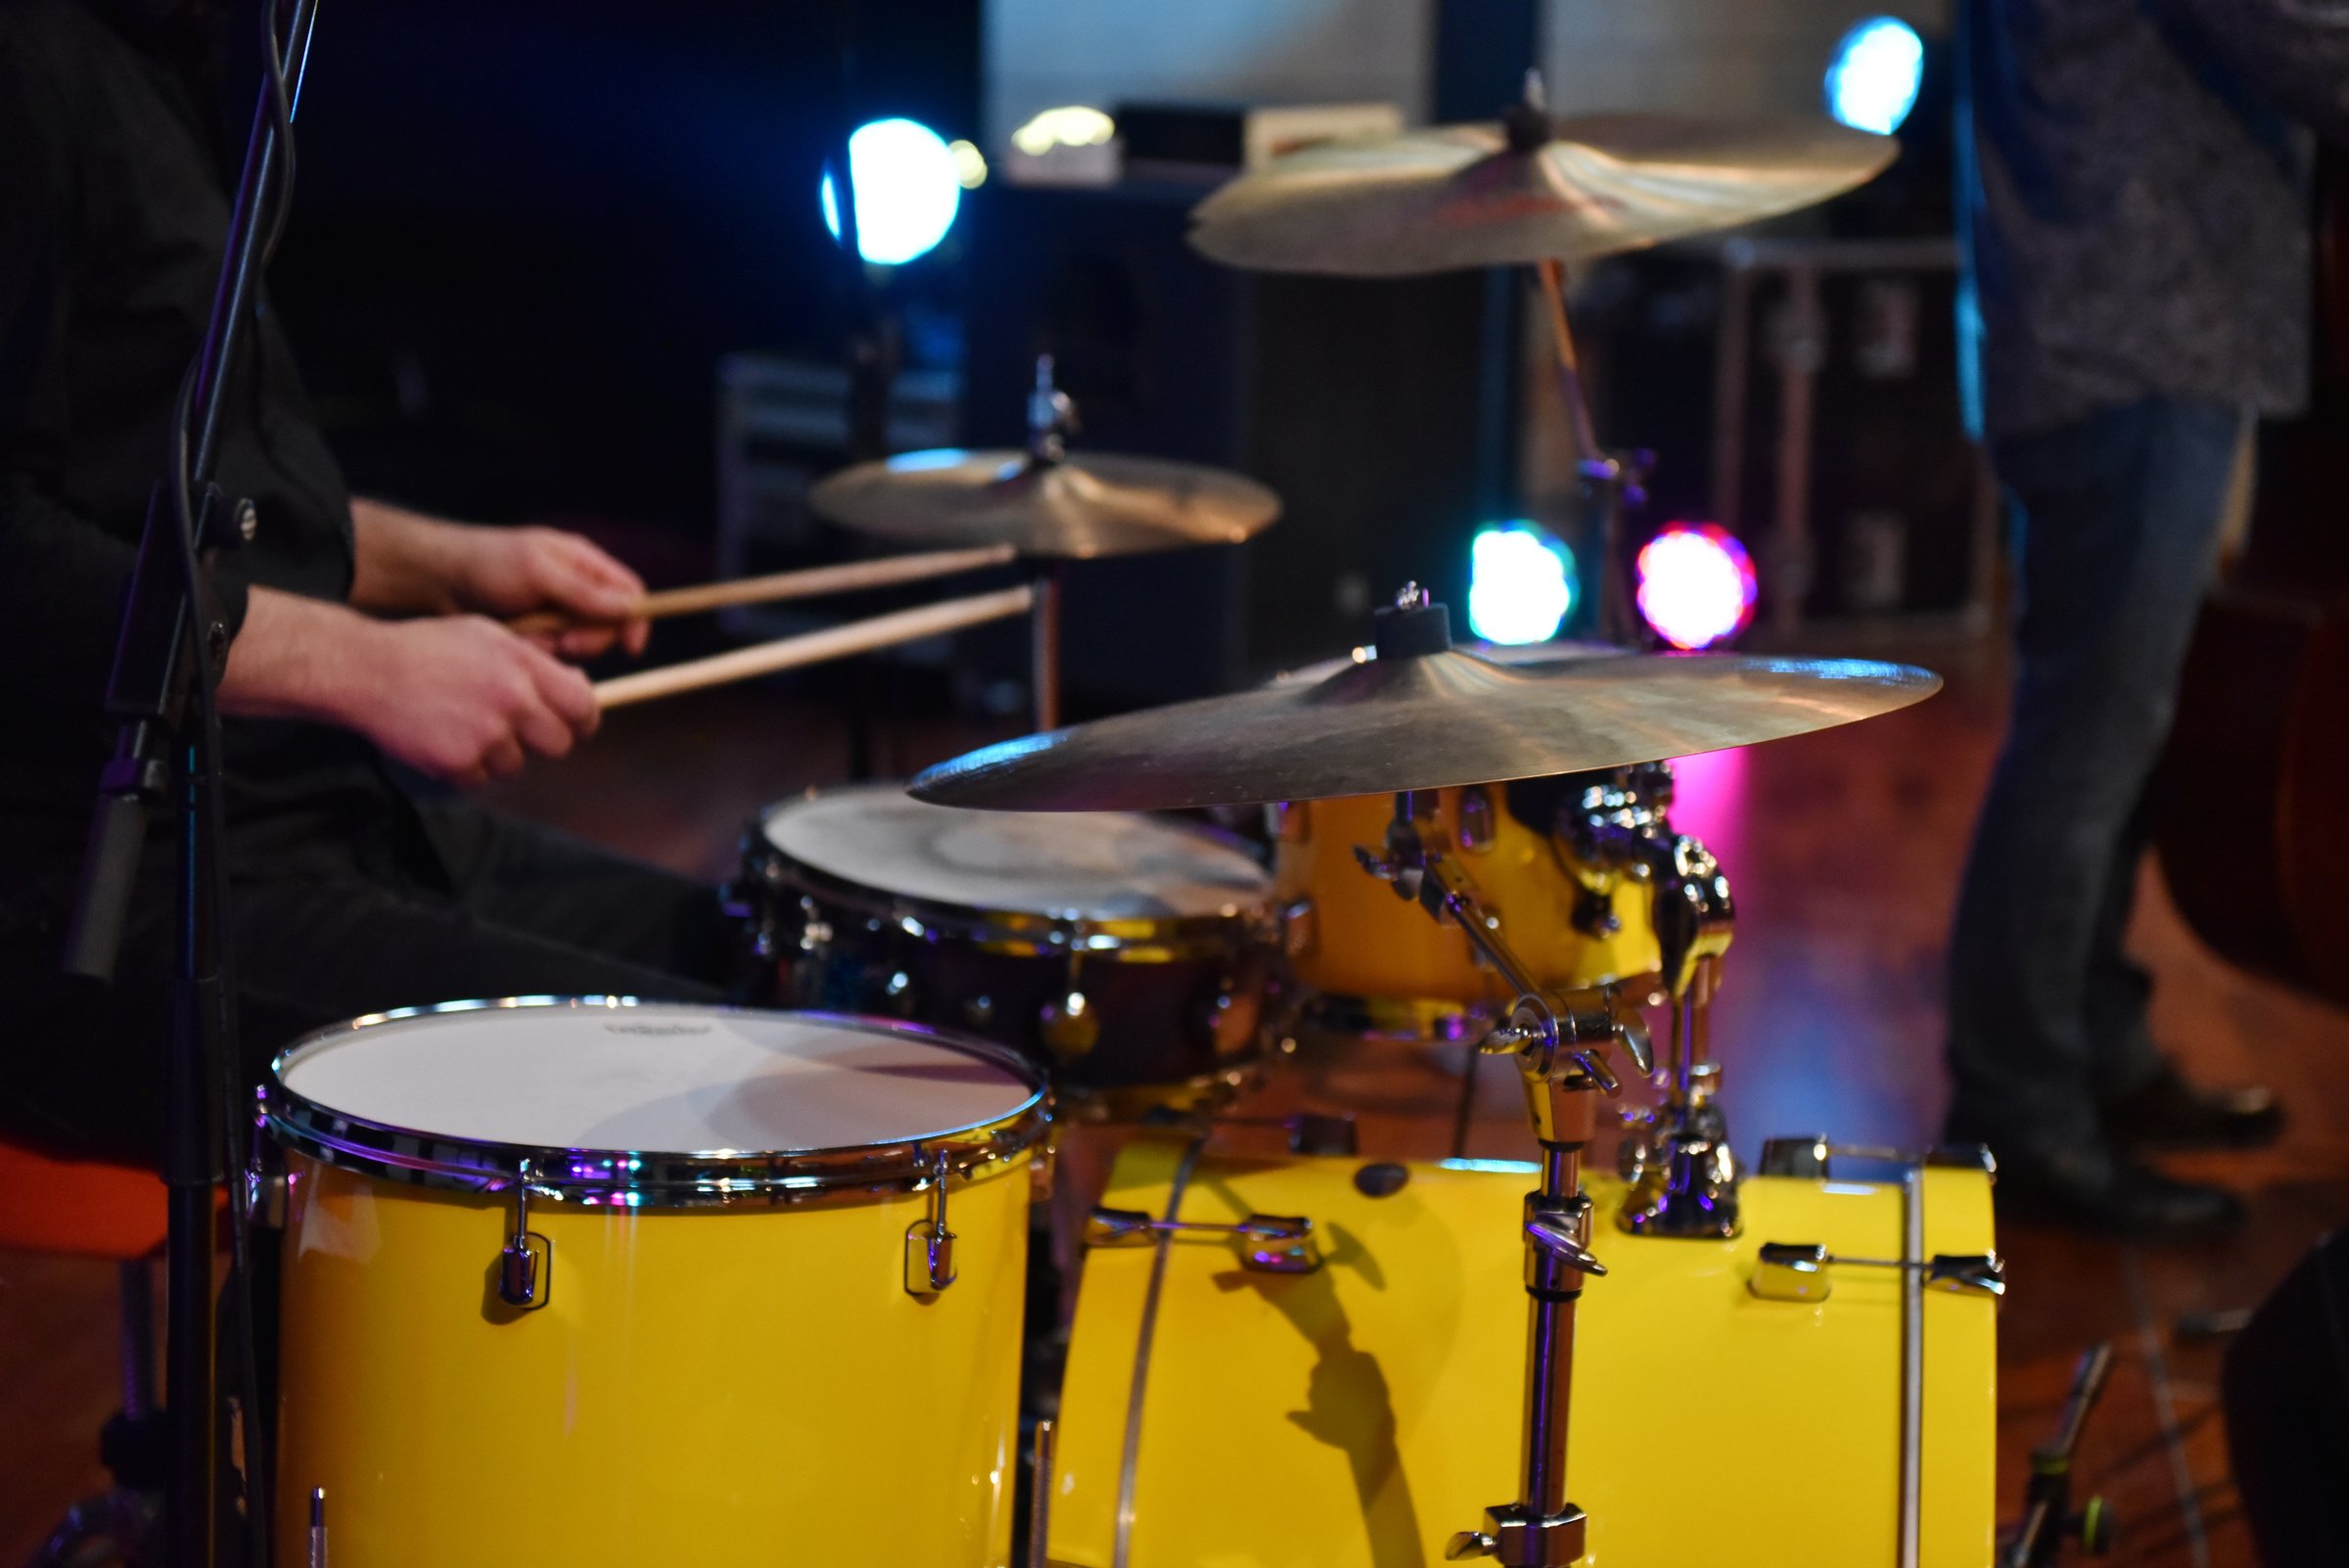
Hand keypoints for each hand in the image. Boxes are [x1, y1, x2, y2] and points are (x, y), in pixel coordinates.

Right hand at [351, 616, 600, 783]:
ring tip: (465, 726)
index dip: (583, 719)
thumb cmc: (430, 650)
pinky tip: (443, 739)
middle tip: (517, 731)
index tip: (574, 723)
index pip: (582, 705)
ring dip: (499, 755)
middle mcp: (512, 699)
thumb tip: (580, 687)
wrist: (366, 669)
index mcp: (523, 664)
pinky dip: (466, 768)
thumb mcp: (490, 637)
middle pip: (559, 744)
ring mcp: (486, 733)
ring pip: (517, 765)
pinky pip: (480, 779)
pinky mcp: (458, 762)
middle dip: (543, 741)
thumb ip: (537, 663)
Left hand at [451, 526, 650, 660]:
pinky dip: (534, 652)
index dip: (635, 620)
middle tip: (560, 640)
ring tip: (525, 634)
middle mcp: (575, 589)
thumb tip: (629, 608)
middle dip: (584, 638)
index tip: (630, 647)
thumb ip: (583, 592)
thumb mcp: (537, 573)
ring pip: (577, 646)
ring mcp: (555, 614)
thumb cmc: (485, 564)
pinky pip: (550, 655)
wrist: (434, 580)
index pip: (629, 593)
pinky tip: (512, 640)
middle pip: (607, 627)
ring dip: (553, 646)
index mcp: (583, 563)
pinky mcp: (536, 634)